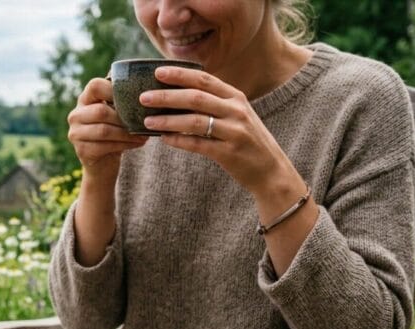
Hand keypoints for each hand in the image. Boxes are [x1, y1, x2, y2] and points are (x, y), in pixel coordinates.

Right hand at [67, 78, 148, 185]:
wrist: (103, 162)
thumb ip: (122, 100)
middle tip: (144, 120)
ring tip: (143, 134)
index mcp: (84, 99)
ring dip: (127, 133)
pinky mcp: (82, 150)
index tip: (134, 98)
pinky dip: (125, 144)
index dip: (115, 90)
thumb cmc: (113, 131)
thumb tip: (148, 90)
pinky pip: (106, 146)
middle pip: (100, 111)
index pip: (95, 86)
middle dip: (124, 117)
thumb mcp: (115, 113)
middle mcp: (75, 115)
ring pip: (104, 130)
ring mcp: (76, 133)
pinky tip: (138, 143)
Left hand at [139, 66, 295, 193]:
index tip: (157, 72)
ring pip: (195, 121)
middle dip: (166, 96)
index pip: (204, 79)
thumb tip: (176, 95)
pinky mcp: (229, 153)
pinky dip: (178, 141)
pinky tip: (163, 139)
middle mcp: (236, 111)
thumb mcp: (235, 115)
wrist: (270, 169)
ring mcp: (234, 131)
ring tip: (147, 121)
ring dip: (168, 121)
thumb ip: (213, 103)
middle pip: (196, 98)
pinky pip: (198, 145)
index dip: (180, 74)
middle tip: (143, 97)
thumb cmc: (246, 140)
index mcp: (235, 97)